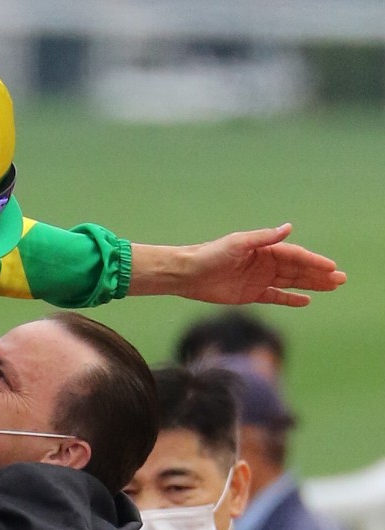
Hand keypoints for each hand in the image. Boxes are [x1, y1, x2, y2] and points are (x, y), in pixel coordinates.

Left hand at [131, 224, 346, 306]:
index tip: (331, 267)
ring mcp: (259, 279)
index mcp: (263, 249)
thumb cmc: (210, 254)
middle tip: (341, 280)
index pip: (294, 256)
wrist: (187, 274)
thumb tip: (288, 228)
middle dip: (319, 274)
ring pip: (290, 283)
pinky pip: (275, 296)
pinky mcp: (250, 294)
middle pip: (297, 269)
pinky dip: (290, 299)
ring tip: (331, 287)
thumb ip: (263, 238)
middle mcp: (264, 264)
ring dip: (310, 285)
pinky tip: (306, 300)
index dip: (313, 261)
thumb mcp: (238, 243)